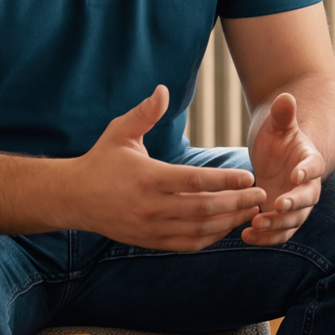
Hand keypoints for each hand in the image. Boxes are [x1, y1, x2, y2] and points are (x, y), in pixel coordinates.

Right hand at [67, 86, 264, 250]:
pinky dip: (210, 237)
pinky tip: (227, 226)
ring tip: (252, 211)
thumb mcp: (119, 132)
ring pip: (198, 230)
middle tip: (261, 195)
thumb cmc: (101, 160)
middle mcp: (150, 206)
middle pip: (203, 209)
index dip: (225, 180)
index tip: (249, 175)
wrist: (73, 198)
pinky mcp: (149, 241)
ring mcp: (150, 227)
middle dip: (237, 203)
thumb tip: (163, 90)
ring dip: (229, 222)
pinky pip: (187, 244)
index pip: (195, 181)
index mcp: (147, 178)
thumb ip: (144, 113)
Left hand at [244, 93, 325, 245]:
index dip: (307, 171)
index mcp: (309, 160)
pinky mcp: (282, 219)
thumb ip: (283, 115)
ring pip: (293, 221)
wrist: (276, 159)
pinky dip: (266, 238)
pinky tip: (245, 236)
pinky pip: (279, 234)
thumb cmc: (278, 139)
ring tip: (255, 225)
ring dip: (277, 225)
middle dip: (293, 204)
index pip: (314, 166)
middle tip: (276, 205)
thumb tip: (285, 97)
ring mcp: (296, 205)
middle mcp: (307, 186)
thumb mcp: (277, 126)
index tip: (295, 175)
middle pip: (308, 199)